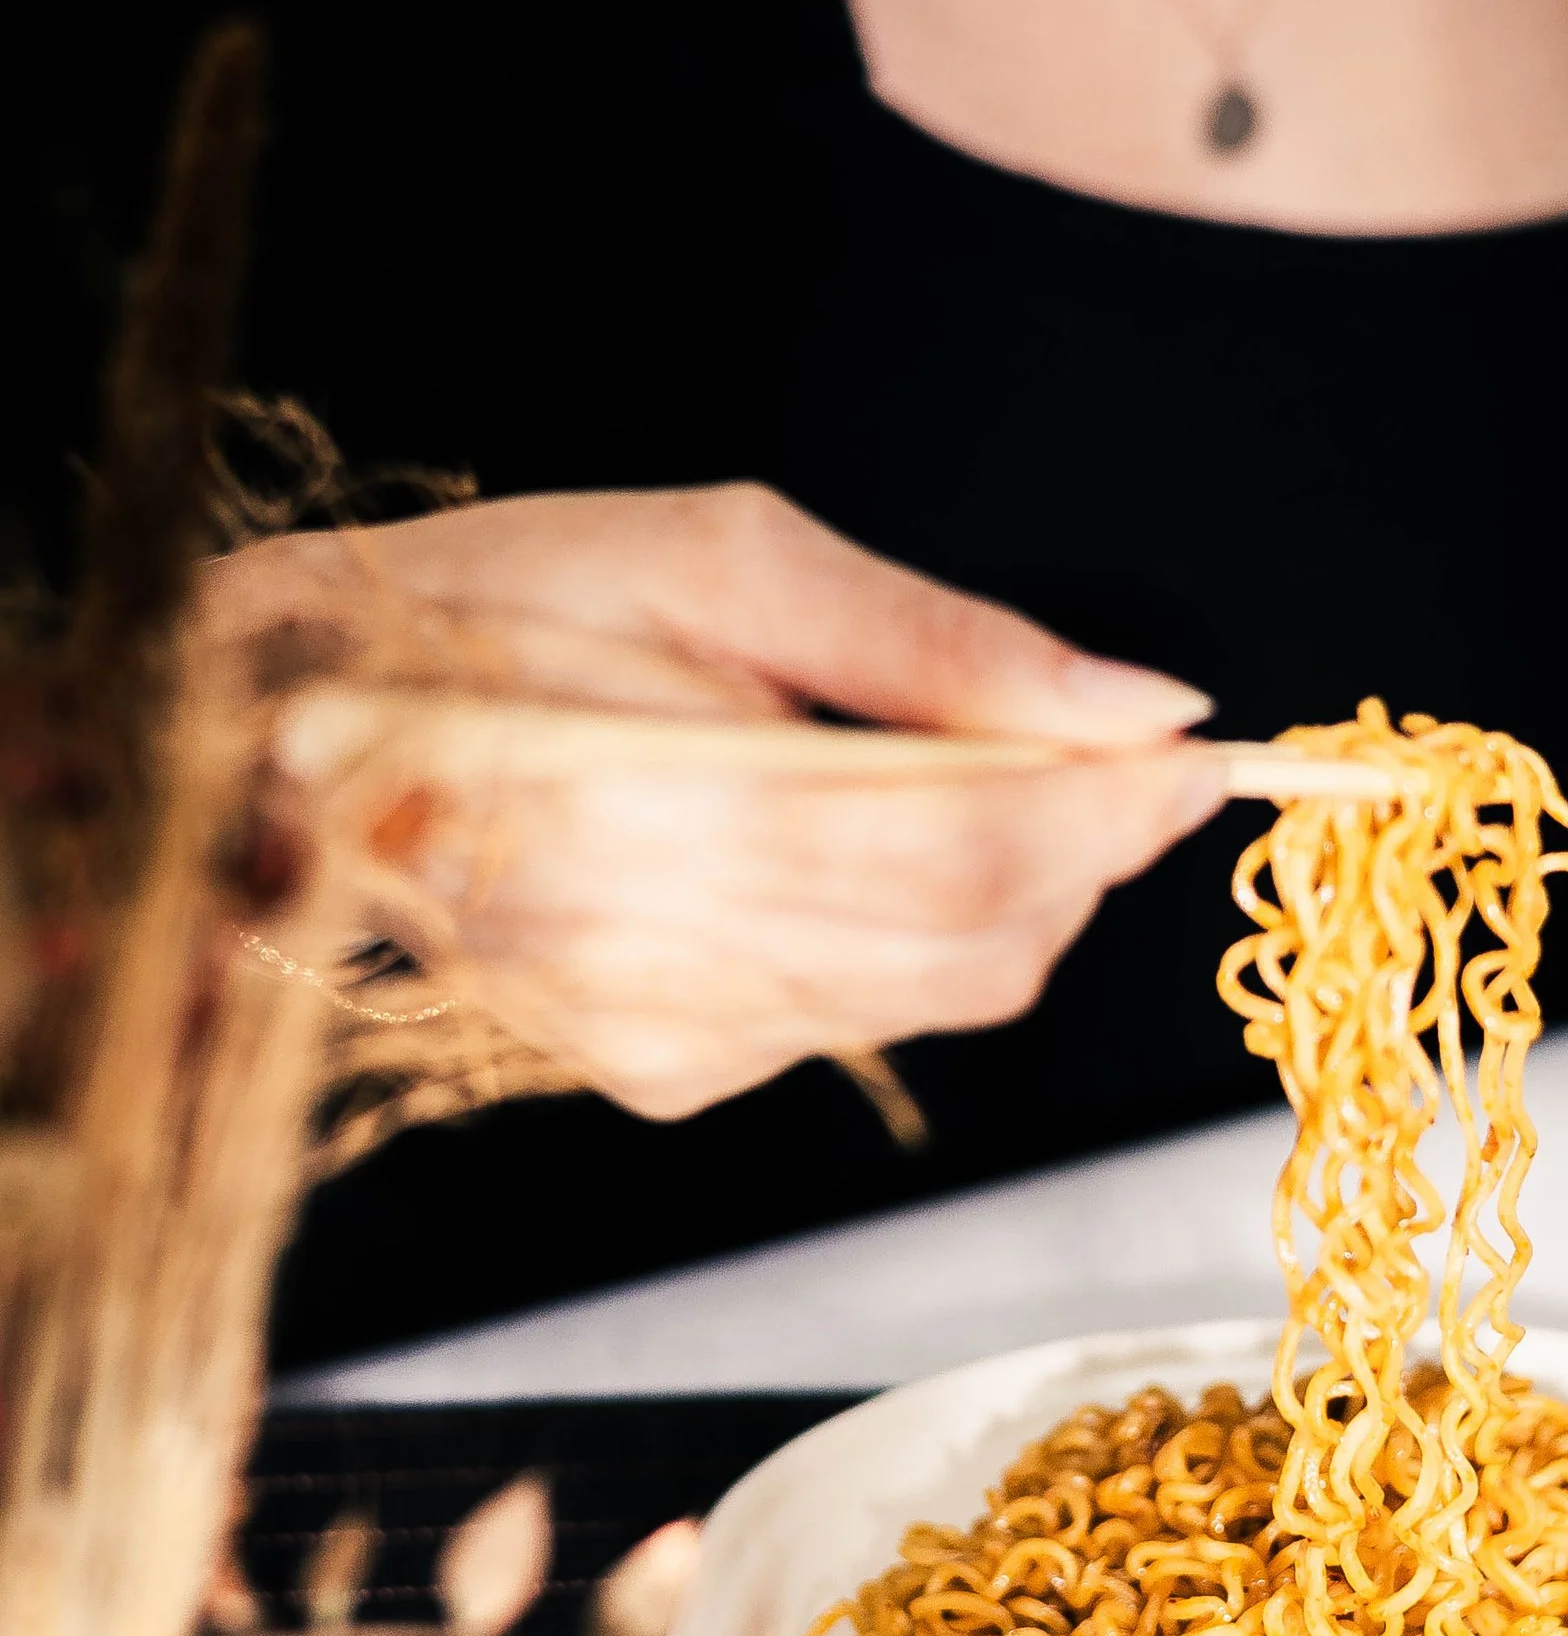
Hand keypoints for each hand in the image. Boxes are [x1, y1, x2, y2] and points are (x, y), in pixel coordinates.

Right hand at [202, 486, 1226, 1118]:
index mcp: (648, 809)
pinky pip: (859, 1020)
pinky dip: (901, 940)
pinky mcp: (659, 1077)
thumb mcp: (722, 558)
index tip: (1196, 754)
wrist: (301, 736)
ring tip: (947, 777)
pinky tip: (830, 852)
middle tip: (1108, 757)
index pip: (964, 855)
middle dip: (1081, 856)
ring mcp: (657, 1041)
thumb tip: (1140, 706)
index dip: (1108, 816)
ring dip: (1003, 895)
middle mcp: (652, 960)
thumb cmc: (497, 609)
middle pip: (976, 947)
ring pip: (938, 996)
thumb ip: (945, 647)